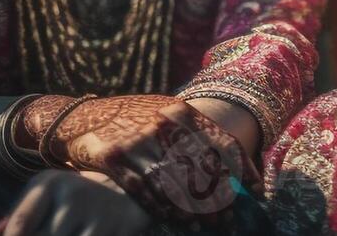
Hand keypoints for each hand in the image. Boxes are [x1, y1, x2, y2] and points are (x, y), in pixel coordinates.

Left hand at [0, 170, 149, 235]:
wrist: (132, 185)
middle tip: (54, 233)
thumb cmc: (78, 196)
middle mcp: (74, 196)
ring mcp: (99, 214)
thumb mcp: (49, 195)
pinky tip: (84, 235)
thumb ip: (20, 214)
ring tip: (69, 233)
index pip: (21, 223)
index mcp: (50, 184)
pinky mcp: (119, 229)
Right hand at [21, 94, 253, 223]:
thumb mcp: (166, 114)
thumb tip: (232, 163)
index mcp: (182, 112)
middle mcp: (163, 124)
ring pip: (174, 180)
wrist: (81, 116)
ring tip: (205, 225)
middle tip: (228, 218)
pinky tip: (172, 219)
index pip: (222, 142)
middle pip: (201, 166)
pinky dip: (160, 206)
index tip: (255, 191)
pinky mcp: (113, 157)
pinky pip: (142, 188)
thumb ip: (194, 133)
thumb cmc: (132, 118)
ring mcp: (138, 140)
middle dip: (217, 196)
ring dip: (191, 207)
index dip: (242, 169)